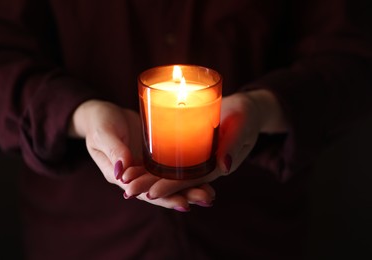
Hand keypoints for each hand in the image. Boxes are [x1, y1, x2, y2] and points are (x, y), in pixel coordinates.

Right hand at [68, 99, 214, 210]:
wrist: (104, 113)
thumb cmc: (99, 123)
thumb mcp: (103, 134)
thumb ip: (113, 150)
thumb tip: (122, 171)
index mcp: (121, 175)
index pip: (145, 192)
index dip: (164, 199)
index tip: (184, 204)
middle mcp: (137, 175)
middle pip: (162, 190)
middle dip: (185, 195)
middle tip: (208, 199)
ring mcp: (147, 166)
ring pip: (170, 180)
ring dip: (190, 186)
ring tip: (211, 193)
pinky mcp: (156, 154)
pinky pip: (172, 165)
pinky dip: (187, 170)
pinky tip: (204, 172)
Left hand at [123, 89, 287, 198]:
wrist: (245, 107)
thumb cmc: (247, 116)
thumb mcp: (242, 127)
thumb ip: (233, 144)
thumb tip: (223, 167)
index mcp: (216, 168)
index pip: (190, 182)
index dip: (172, 188)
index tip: (151, 194)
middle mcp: (201, 167)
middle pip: (174, 180)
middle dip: (152, 186)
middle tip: (129, 191)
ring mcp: (193, 158)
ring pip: (168, 170)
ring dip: (148, 176)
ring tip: (125, 180)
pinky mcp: (187, 146)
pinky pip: (169, 155)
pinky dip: (153, 160)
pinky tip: (135, 161)